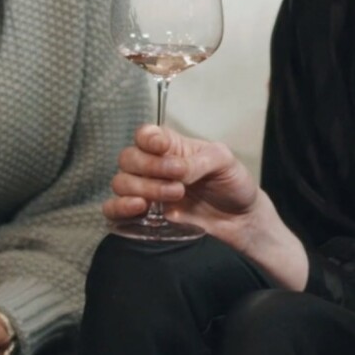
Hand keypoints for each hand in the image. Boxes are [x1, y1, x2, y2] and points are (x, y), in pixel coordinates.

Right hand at [105, 125, 307, 287]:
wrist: (240, 220)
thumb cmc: (233, 183)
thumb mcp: (224, 162)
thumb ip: (199, 161)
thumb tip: (177, 171)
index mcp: (172, 147)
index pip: (144, 135)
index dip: (147, 139)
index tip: (164, 147)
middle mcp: (154, 166)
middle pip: (128, 158)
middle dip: (150, 168)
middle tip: (180, 182)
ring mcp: (147, 191)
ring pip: (121, 183)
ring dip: (143, 187)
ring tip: (176, 195)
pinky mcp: (144, 216)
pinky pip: (114, 210)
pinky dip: (119, 207)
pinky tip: (139, 208)